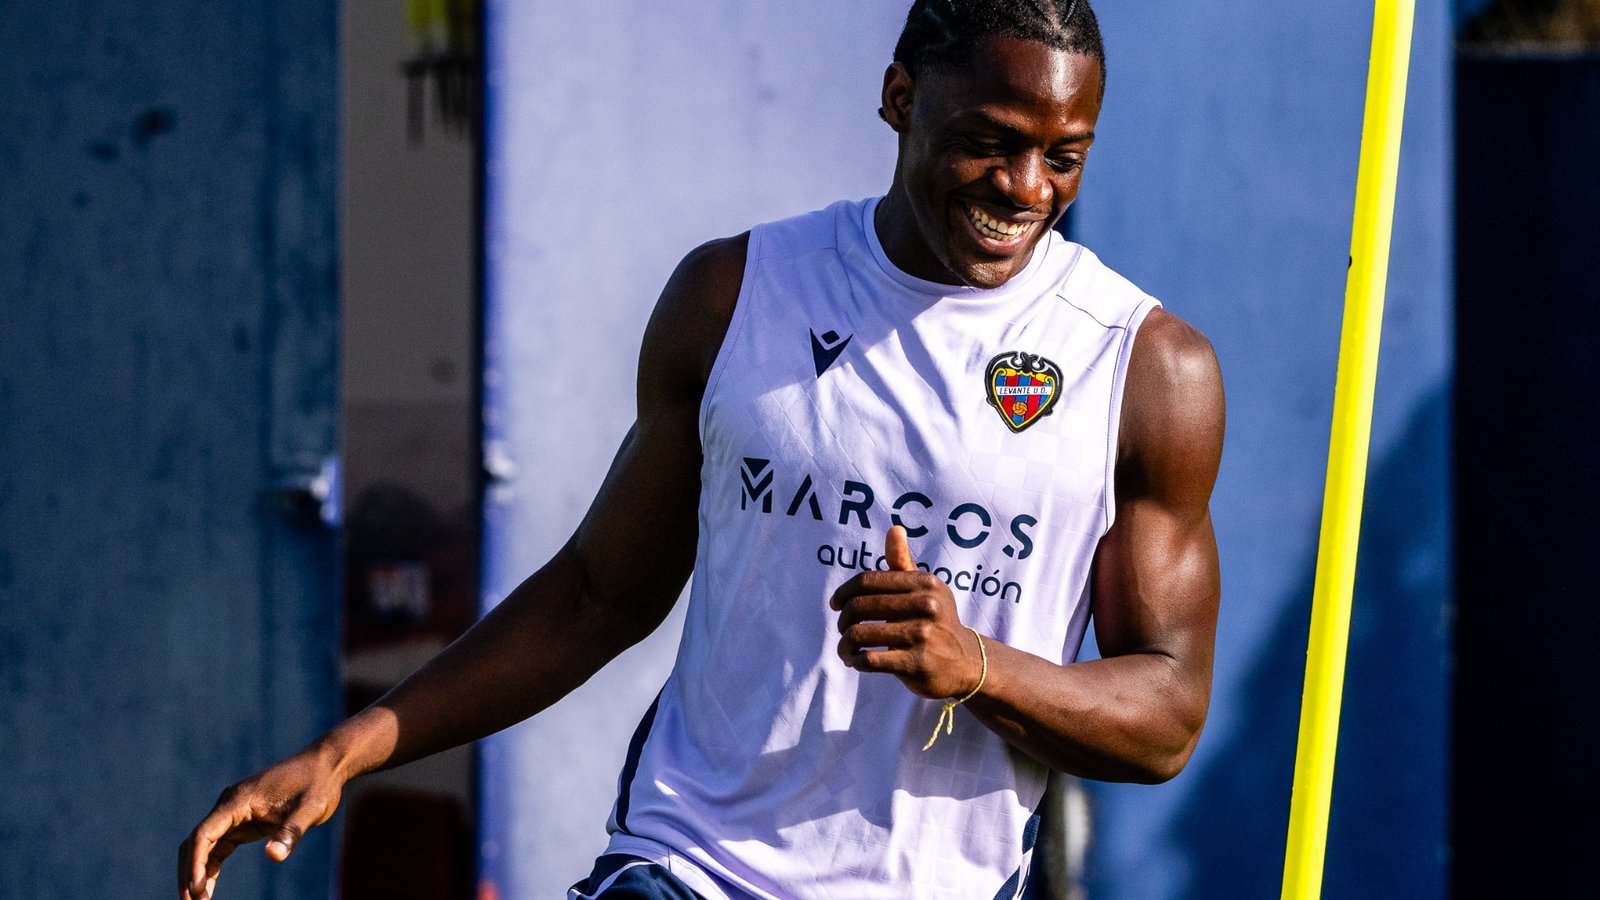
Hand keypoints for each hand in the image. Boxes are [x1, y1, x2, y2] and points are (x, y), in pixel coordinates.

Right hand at [177, 746, 345, 899]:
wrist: (326, 764)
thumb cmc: (318, 784)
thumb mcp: (311, 808)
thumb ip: (291, 832)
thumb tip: (273, 856)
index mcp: (239, 800)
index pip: (204, 833)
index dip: (196, 862)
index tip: (195, 888)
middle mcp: (230, 805)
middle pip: (197, 841)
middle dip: (189, 872)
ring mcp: (235, 812)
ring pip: (204, 845)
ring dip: (197, 872)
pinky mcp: (243, 820)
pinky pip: (219, 845)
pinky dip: (210, 866)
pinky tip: (207, 889)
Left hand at [829, 526, 984, 699]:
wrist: (965, 662)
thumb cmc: (935, 620)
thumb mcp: (925, 589)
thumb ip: (903, 562)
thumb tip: (894, 528)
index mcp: (925, 583)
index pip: (868, 581)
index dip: (844, 591)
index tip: (835, 604)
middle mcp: (926, 605)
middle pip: (859, 607)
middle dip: (843, 620)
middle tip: (843, 630)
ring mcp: (923, 635)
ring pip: (859, 635)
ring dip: (845, 645)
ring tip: (846, 650)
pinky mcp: (917, 663)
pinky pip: (870, 660)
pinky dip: (856, 661)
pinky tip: (856, 662)